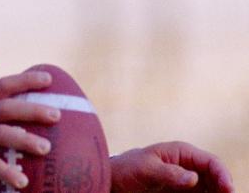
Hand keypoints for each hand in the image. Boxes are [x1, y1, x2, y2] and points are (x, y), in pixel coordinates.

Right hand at [0, 67, 60, 189]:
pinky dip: (7, 172)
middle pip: (7, 107)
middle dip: (33, 109)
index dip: (26, 80)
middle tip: (56, 114)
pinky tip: (22, 181)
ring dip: (26, 140)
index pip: (3, 85)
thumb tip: (22, 119)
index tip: (49, 80)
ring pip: (2, 133)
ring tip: (46, 148)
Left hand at [110, 141, 233, 191]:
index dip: (223, 175)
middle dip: (223, 188)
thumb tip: (194, 178)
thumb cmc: (127, 169)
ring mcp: (186, 183)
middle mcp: (188, 167)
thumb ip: (169, 173)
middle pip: (216, 179)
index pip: (211, 162)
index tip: (228, 189)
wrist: (114, 180)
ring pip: (210, 190)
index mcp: (181, 153)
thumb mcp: (145, 169)